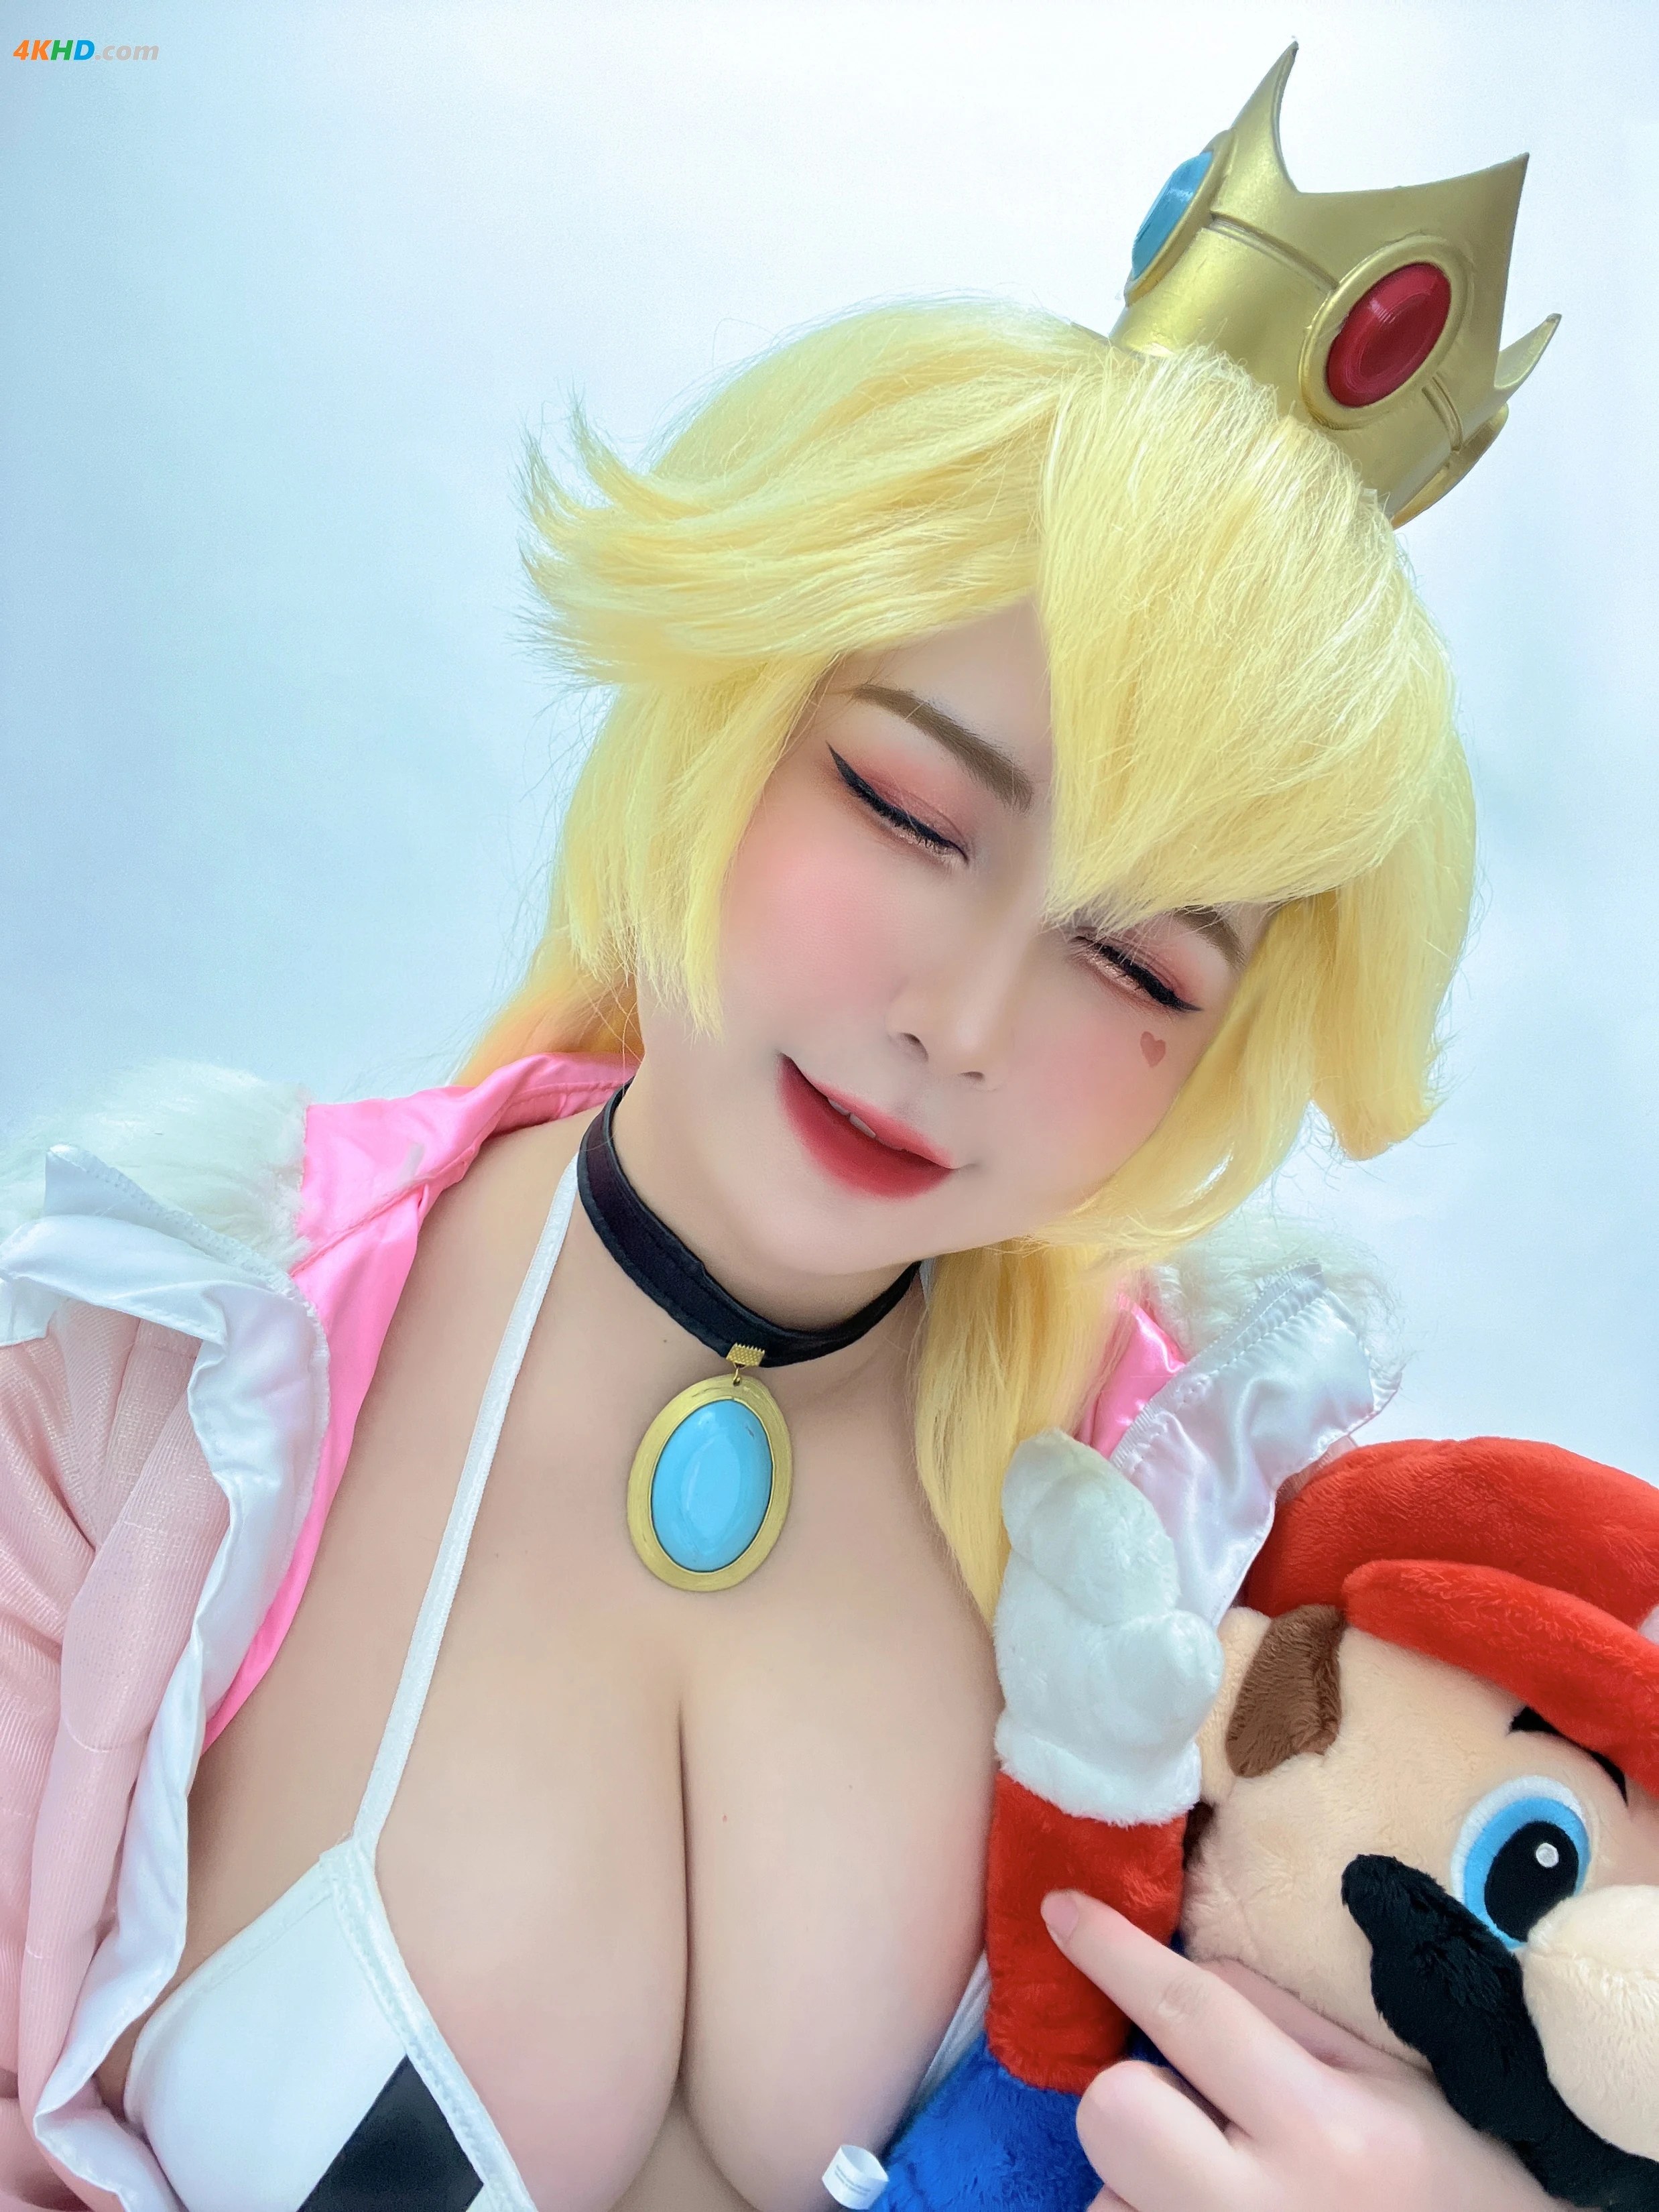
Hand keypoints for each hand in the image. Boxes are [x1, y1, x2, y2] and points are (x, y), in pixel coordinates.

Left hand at [1039, 1891, 1561, 2211]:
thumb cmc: (1461, 2179)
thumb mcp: (1394, 2079)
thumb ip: (1280, 2017)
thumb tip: (1178, 1967)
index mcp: (1325, 2131)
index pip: (1191, 2013)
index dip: (1115, 1952)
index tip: (1061, 1909)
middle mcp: (1261, 2210)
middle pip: (1114, 2111)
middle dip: (1137, 2092)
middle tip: (1201, 2109)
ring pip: (1107, 2192)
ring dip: (1143, 2175)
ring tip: (1226, 2185)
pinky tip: (1211, 2210)